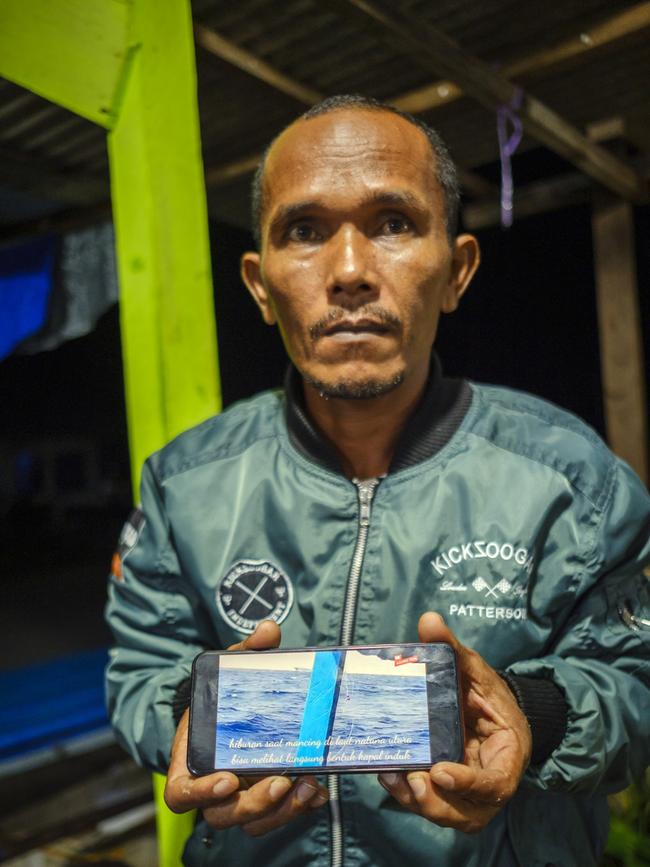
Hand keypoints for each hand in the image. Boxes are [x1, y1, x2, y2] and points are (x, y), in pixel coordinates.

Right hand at [164, 620, 328, 836]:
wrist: (228, 710)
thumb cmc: (221, 694)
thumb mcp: (229, 669)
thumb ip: (246, 651)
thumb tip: (268, 630)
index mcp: (191, 760)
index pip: (182, 792)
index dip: (200, 793)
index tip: (227, 779)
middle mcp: (211, 786)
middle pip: (223, 814)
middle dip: (254, 804)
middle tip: (282, 782)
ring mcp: (237, 796)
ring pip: (252, 822)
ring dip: (281, 812)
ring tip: (309, 787)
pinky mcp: (263, 797)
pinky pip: (276, 815)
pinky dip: (297, 808)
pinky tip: (318, 792)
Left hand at [378, 611, 531, 833]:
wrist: (490, 711)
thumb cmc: (487, 694)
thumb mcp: (474, 670)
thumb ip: (452, 649)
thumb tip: (428, 620)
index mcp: (507, 756)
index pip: (495, 782)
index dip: (469, 783)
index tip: (440, 770)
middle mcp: (489, 782)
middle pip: (468, 812)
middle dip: (437, 802)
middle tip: (411, 780)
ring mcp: (469, 794)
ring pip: (447, 813)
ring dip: (418, 802)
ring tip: (393, 777)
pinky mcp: (448, 794)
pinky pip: (431, 802)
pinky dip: (408, 794)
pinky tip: (388, 773)